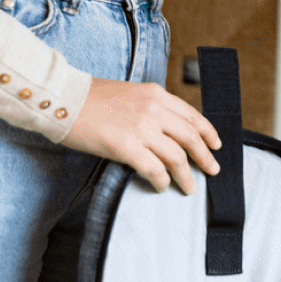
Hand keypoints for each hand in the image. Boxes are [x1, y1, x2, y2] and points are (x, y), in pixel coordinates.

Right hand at [61, 77, 220, 194]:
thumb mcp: (130, 93)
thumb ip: (150, 107)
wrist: (64, 99)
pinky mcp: (126, 147)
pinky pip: (154, 169)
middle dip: (205, 156)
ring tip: (189, 187)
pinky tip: (162, 186)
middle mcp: (153, 110)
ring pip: (177, 157)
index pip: (191, 115)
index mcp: (155, 95)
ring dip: (186, 176)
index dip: (207, 132)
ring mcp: (141, 128)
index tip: (216, 144)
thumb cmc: (91, 98)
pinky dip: (162, 181)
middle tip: (213, 170)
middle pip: (190, 137)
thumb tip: (165, 128)